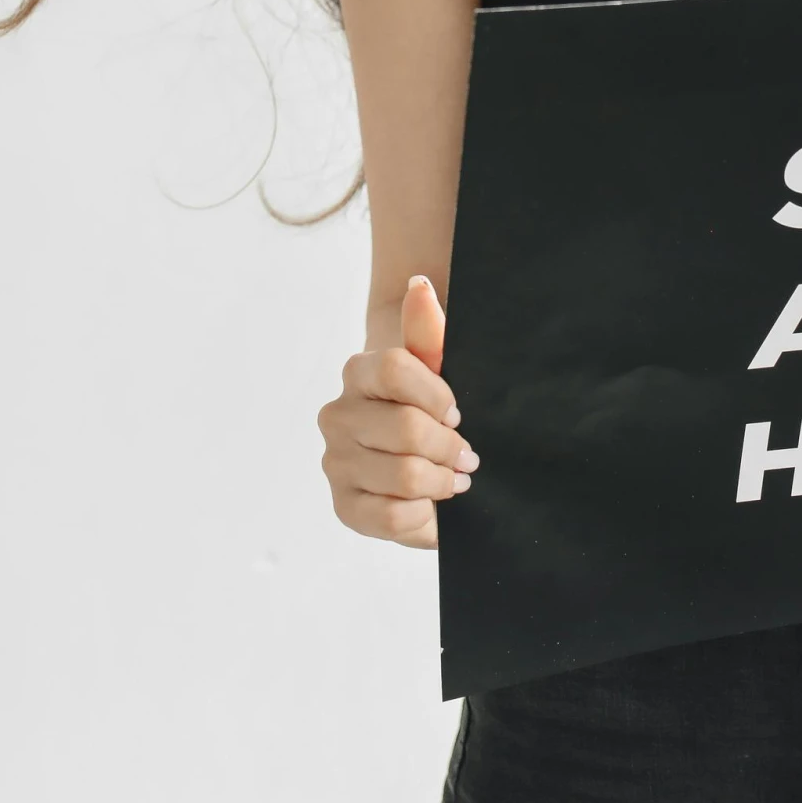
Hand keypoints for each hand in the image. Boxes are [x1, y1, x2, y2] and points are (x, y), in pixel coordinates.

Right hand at [316, 274, 479, 548]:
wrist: (421, 461)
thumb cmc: (431, 410)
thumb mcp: (438, 371)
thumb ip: (428, 332)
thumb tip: (420, 286)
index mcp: (357, 372)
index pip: (394, 368)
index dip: (436, 394)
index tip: (457, 411)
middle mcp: (337, 415)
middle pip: (407, 427)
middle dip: (449, 446)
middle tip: (466, 456)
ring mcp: (335, 462)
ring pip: (403, 474)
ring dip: (441, 481)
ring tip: (453, 480)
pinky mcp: (344, 507)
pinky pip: (390, 516)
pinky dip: (421, 514)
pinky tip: (428, 504)